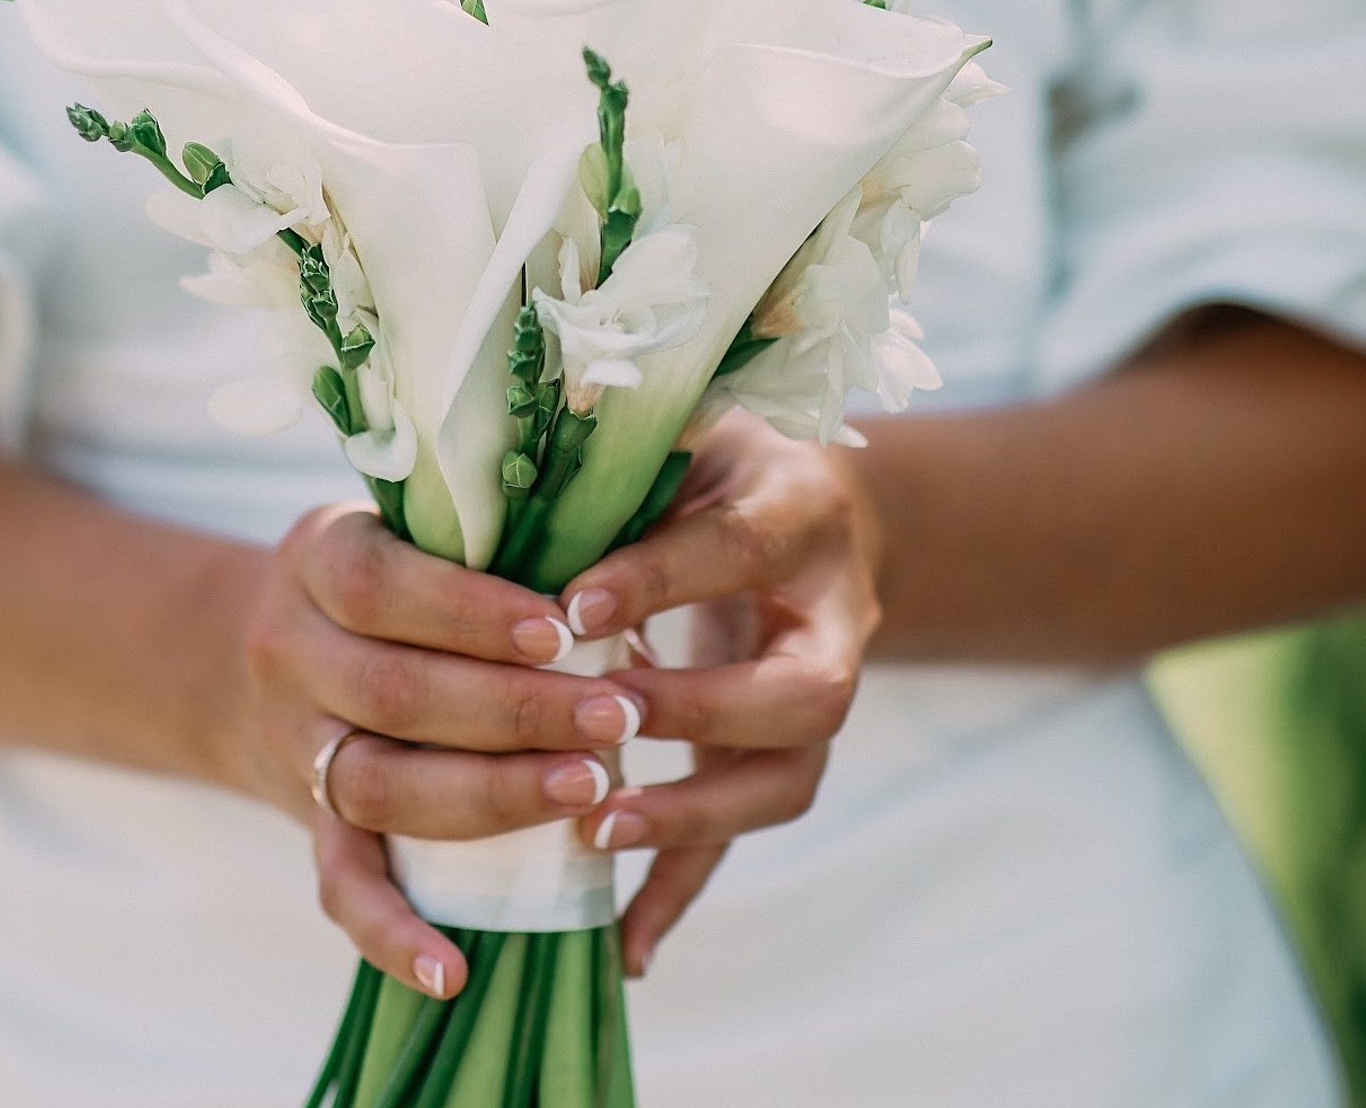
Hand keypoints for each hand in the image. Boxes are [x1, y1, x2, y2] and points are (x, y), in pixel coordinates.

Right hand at [227, 504, 649, 998]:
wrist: (281, 643)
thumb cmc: (403, 568)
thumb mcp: (421, 527)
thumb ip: (496, 538)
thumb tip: (623, 554)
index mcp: (318, 556)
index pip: (381, 585)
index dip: (471, 613)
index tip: (564, 630)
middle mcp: (290, 650)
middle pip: (392, 692)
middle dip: (515, 710)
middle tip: (618, 716)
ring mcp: (294, 742)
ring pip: (375, 787)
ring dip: (489, 796)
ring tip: (588, 790)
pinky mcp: (308, 820)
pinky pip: (339, 884)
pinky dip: (392, 935)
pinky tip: (455, 970)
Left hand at [558, 410, 882, 975]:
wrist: (810, 504)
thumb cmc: (713, 452)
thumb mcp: (683, 421)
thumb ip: (626, 437)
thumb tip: (532, 425)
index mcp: (800, 510)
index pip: (738, 547)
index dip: (659, 579)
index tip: (570, 606)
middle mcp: (833, 612)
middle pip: (799, 690)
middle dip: (699, 712)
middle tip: (598, 718)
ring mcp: (819, 692)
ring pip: (787, 776)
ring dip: (694, 815)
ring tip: (596, 831)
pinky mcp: (783, 752)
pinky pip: (744, 834)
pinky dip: (683, 889)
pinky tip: (621, 944)